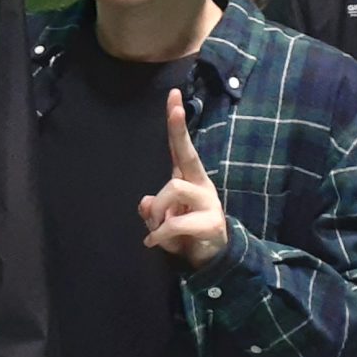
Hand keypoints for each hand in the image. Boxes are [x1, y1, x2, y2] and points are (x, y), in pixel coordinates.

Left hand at [140, 90, 228, 268]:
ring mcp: (208, 202)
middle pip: (187, 154)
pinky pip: (175, 222)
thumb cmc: (185, 234)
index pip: (181, 147)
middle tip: (175, 108)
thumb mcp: (162, 220)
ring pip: (172, 189)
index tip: (173, 96)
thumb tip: (145, 204)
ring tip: (156, 230)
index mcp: (188, 179)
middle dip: (179, 131)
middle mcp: (201, 185)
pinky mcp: (211, 223)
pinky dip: (160, 234)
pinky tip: (155, 242)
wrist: (211, 260)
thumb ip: (151, 210)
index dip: (176, 124)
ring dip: (157, 211)